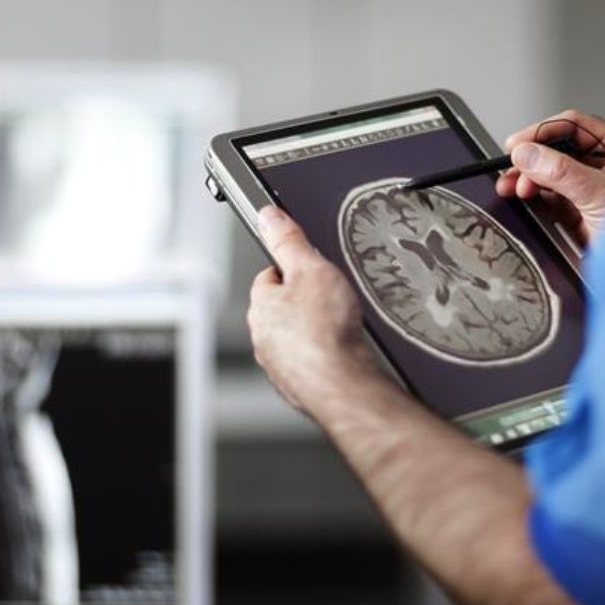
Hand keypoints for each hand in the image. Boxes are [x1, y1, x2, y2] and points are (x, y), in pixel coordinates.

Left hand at [248, 206, 382, 412]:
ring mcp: (279, 366)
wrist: (343, 385)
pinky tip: (340, 353)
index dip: (291, 269)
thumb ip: (289, 241)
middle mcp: (263, 338)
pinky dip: (322, 357)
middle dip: (303, 303)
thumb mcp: (311, 269)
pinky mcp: (297, 387)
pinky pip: (308, 363)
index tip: (308, 267)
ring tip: (339, 328)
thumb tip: (269, 217)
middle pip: (281, 309)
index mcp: (261, 306)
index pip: (269, 277)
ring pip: (294, 339)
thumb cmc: (325, 332)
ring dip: (312, 332)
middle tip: (330, 300)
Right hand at [494, 109, 604, 246]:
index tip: (518, 144)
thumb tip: (528, 154)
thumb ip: (561, 172)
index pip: (575, 128)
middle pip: (557, 151)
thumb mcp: (599, 194)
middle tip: (513, 167)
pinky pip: (548, 199)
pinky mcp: (578, 216)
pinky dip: (532, 198)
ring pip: (549, 175)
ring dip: (526, 178)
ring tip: (511, 186)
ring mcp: (589, 192)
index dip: (543, 132)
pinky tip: (522, 198)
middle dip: (531, 159)